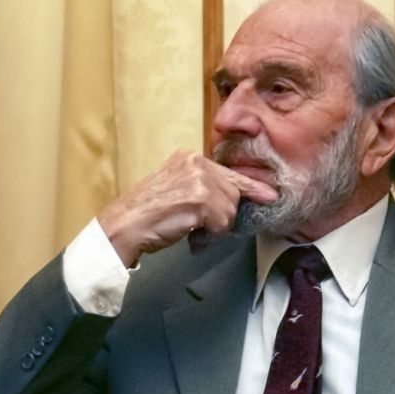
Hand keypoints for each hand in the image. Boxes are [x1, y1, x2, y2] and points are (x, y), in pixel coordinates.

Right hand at [96, 150, 277, 266]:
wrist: (124, 226)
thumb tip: (233, 202)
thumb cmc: (147, 214)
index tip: (270, 195)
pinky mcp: (200, 198)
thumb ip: (203, 188)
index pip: (228, 173)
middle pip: (233, 194)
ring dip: (214, 228)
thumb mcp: (177, 189)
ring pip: (229, 210)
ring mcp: (198, 179)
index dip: (251, 187)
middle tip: (197, 226)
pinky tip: (188, 233)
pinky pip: (221, 223)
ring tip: (189, 229)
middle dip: (221, 216)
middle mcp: (195, 163)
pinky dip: (208, 235)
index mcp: (189, 158)